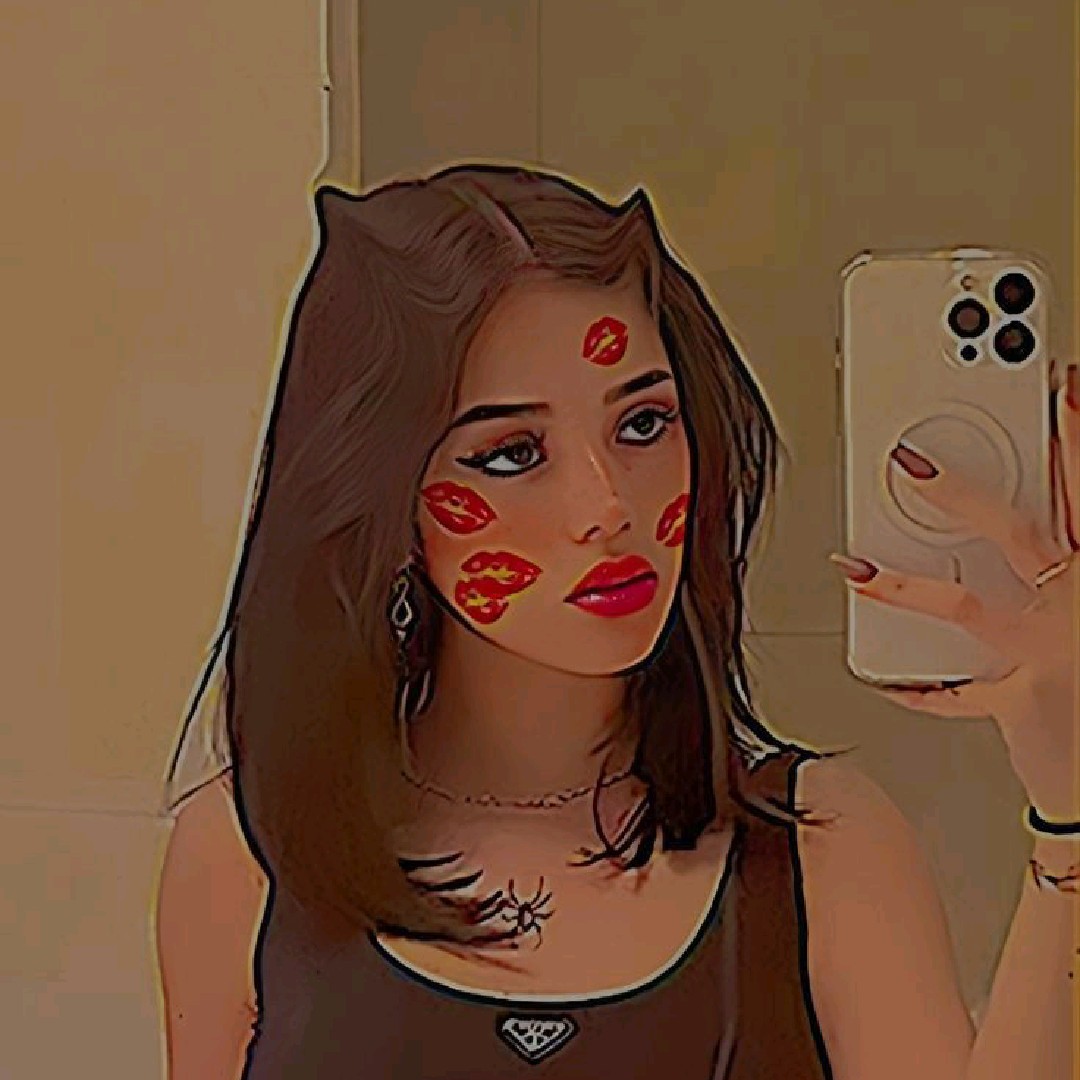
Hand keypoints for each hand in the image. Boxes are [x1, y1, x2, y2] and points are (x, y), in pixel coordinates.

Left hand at [831, 366, 1078, 819]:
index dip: (1075, 434)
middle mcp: (1077, 602)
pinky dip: (918, 691)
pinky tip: (886, 681)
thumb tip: (1047, 540)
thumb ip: (1068, 565)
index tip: (1059, 389)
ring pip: (964, 605)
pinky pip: (954, 694)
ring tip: (855, 566)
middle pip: (1020, 529)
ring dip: (901, 587)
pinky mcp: (1018, 698)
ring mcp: (1046, 650)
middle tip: (913, 460)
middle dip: (961, 495)